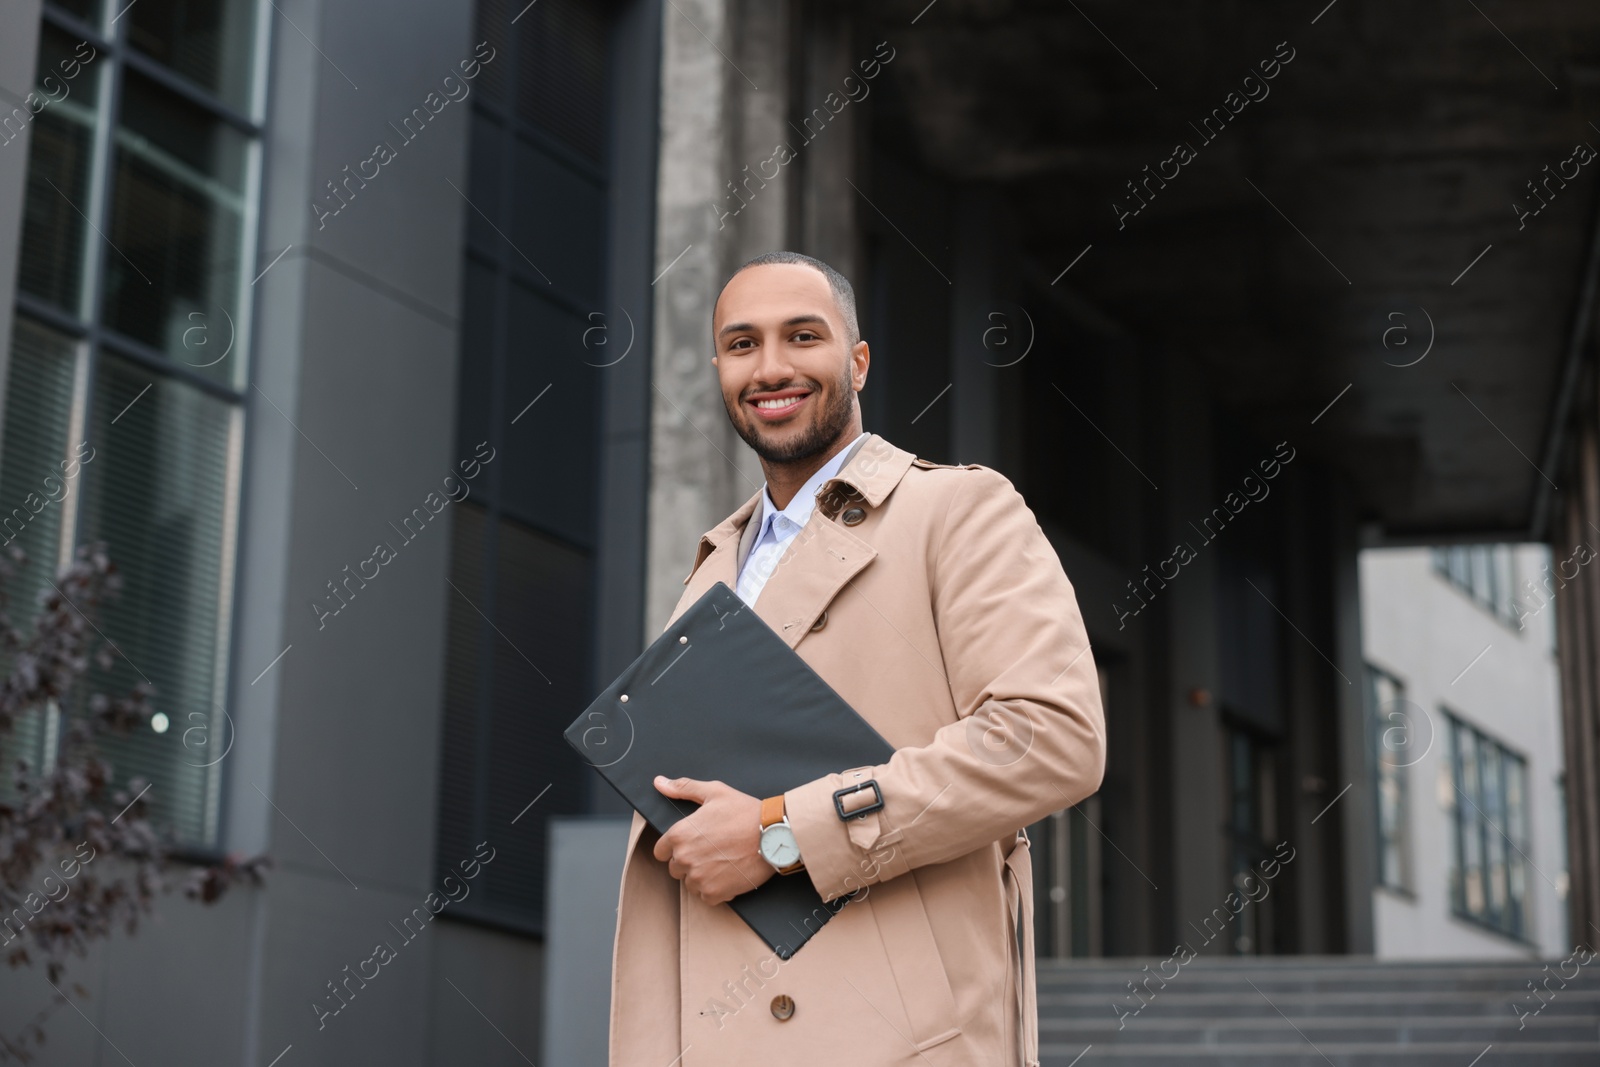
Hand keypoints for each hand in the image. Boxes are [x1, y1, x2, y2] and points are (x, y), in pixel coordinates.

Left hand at [651, 776, 775, 905]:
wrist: (773, 834)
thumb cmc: (745, 812)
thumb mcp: (714, 792)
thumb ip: (684, 788)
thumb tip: (660, 783)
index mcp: (680, 834)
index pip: (660, 851)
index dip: (674, 848)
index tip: (691, 845)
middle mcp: (685, 858)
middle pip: (675, 868)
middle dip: (689, 861)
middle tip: (711, 851)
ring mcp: (699, 878)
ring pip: (690, 884)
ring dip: (702, 877)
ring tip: (722, 862)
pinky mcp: (714, 893)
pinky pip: (705, 897)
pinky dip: (715, 890)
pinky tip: (728, 874)